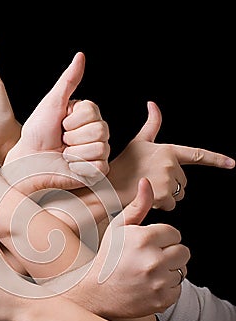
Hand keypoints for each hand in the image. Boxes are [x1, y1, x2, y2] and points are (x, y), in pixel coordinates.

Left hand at [2, 52, 109, 193]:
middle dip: (73, 136)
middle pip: (100, 130)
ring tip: (63, 154)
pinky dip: (80, 167)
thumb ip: (68, 81)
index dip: (72, 120)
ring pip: (100, 148)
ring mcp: (97, 153)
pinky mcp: (96, 172)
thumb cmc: (36, 133)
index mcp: (87, 116)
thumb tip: (80, 56)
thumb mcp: (52, 103)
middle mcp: (95, 133)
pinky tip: (70, 166)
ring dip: (75, 153)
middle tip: (61, 141)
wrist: (29, 162)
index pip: (93, 112)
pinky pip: (99, 166)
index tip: (60, 124)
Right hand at [61, 177, 190, 317]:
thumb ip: (137, 205)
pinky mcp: (161, 300)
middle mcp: (152, 260)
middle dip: (169, 254)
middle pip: (183, 252)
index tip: (147, 245)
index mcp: (142, 239)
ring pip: (182, 271)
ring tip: (148, 273)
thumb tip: (146, 181)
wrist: (95, 293)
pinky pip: (178, 289)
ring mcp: (157, 282)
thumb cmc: (107, 258)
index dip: (162, 239)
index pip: (174, 233)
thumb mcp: (118, 228)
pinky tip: (149, 286)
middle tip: (149, 259)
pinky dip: (166, 288)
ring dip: (169, 271)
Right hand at [109, 101, 234, 209]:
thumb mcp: (138, 142)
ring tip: (148, 188)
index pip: (198, 155)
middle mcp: (171, 164)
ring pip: (178, 195)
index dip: (216, 159)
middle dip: (171, 184)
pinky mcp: (163, 195)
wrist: (108, 183)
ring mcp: (167, 179)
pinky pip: (171, 205)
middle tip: (151, 181)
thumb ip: (152, 125)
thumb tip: (153, 104)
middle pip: (183, 182)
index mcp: (168, 150)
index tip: (231, 164)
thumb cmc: (123, 163)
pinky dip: (161, 205)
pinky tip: (147, 197)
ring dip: (166, 196)